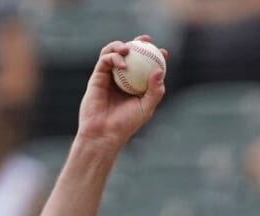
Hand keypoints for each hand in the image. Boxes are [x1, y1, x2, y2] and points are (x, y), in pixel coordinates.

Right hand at [76, 35, 166, 151]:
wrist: (104, 132)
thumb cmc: (127, 124)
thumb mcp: (146, 108)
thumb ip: (155, 91)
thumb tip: (160, 71)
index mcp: (136, 85)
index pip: (146, 66)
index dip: (154, 56)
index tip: (163, 51)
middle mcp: (123, 78)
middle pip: (130, 55)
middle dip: (137, 43)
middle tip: (146, 39)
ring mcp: (109, 76)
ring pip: (114, 53)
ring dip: (121, 46)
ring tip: (128, 49)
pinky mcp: (97, 76)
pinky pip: (105, 60)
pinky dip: (113, 57)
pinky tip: (122, 62)